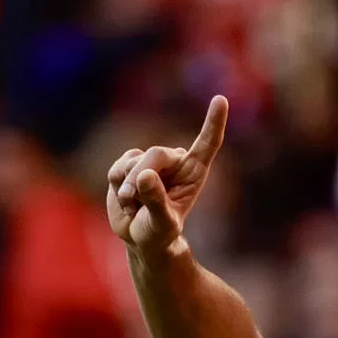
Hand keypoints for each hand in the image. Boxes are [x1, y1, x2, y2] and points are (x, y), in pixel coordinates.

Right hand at [107, 95, 228, 257]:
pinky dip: (117, 187)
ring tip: (134, 207)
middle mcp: (174, 161)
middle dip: (140, 177)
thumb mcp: (162, 224)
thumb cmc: (159, 233)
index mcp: (193, 172)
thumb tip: (144, 175)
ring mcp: (150, 161)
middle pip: (155, 155)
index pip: (207, 144)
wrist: (140, 238)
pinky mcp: (128, 164)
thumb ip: (156, 201)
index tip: (221, 100)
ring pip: (133, 161)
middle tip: (131, 200)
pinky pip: (118, 169)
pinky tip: (126, 200)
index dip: (213, 122)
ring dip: (127, 189)